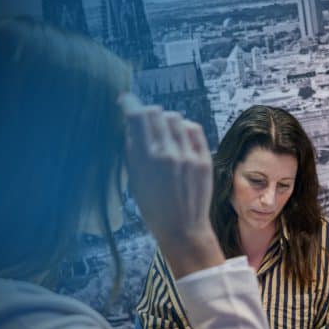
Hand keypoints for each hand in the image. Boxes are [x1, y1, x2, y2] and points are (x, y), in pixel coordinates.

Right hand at [119, 93, 223, 277]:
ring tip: (164, 134)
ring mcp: (188, 155)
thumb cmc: (154, 207)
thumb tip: (130, 124)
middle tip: (145, 120)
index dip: (129, 103)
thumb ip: (132, 150)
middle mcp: (167, 153)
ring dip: (166, 121)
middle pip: (156, 112)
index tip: (125, 100)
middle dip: (147, 113)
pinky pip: (193, 128)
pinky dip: (185, 129)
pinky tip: (180, 139)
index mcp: (145, 159)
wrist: (183, 228)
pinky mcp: (204, 158)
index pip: (136, 116)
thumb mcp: (134, 179)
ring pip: (175, 117)